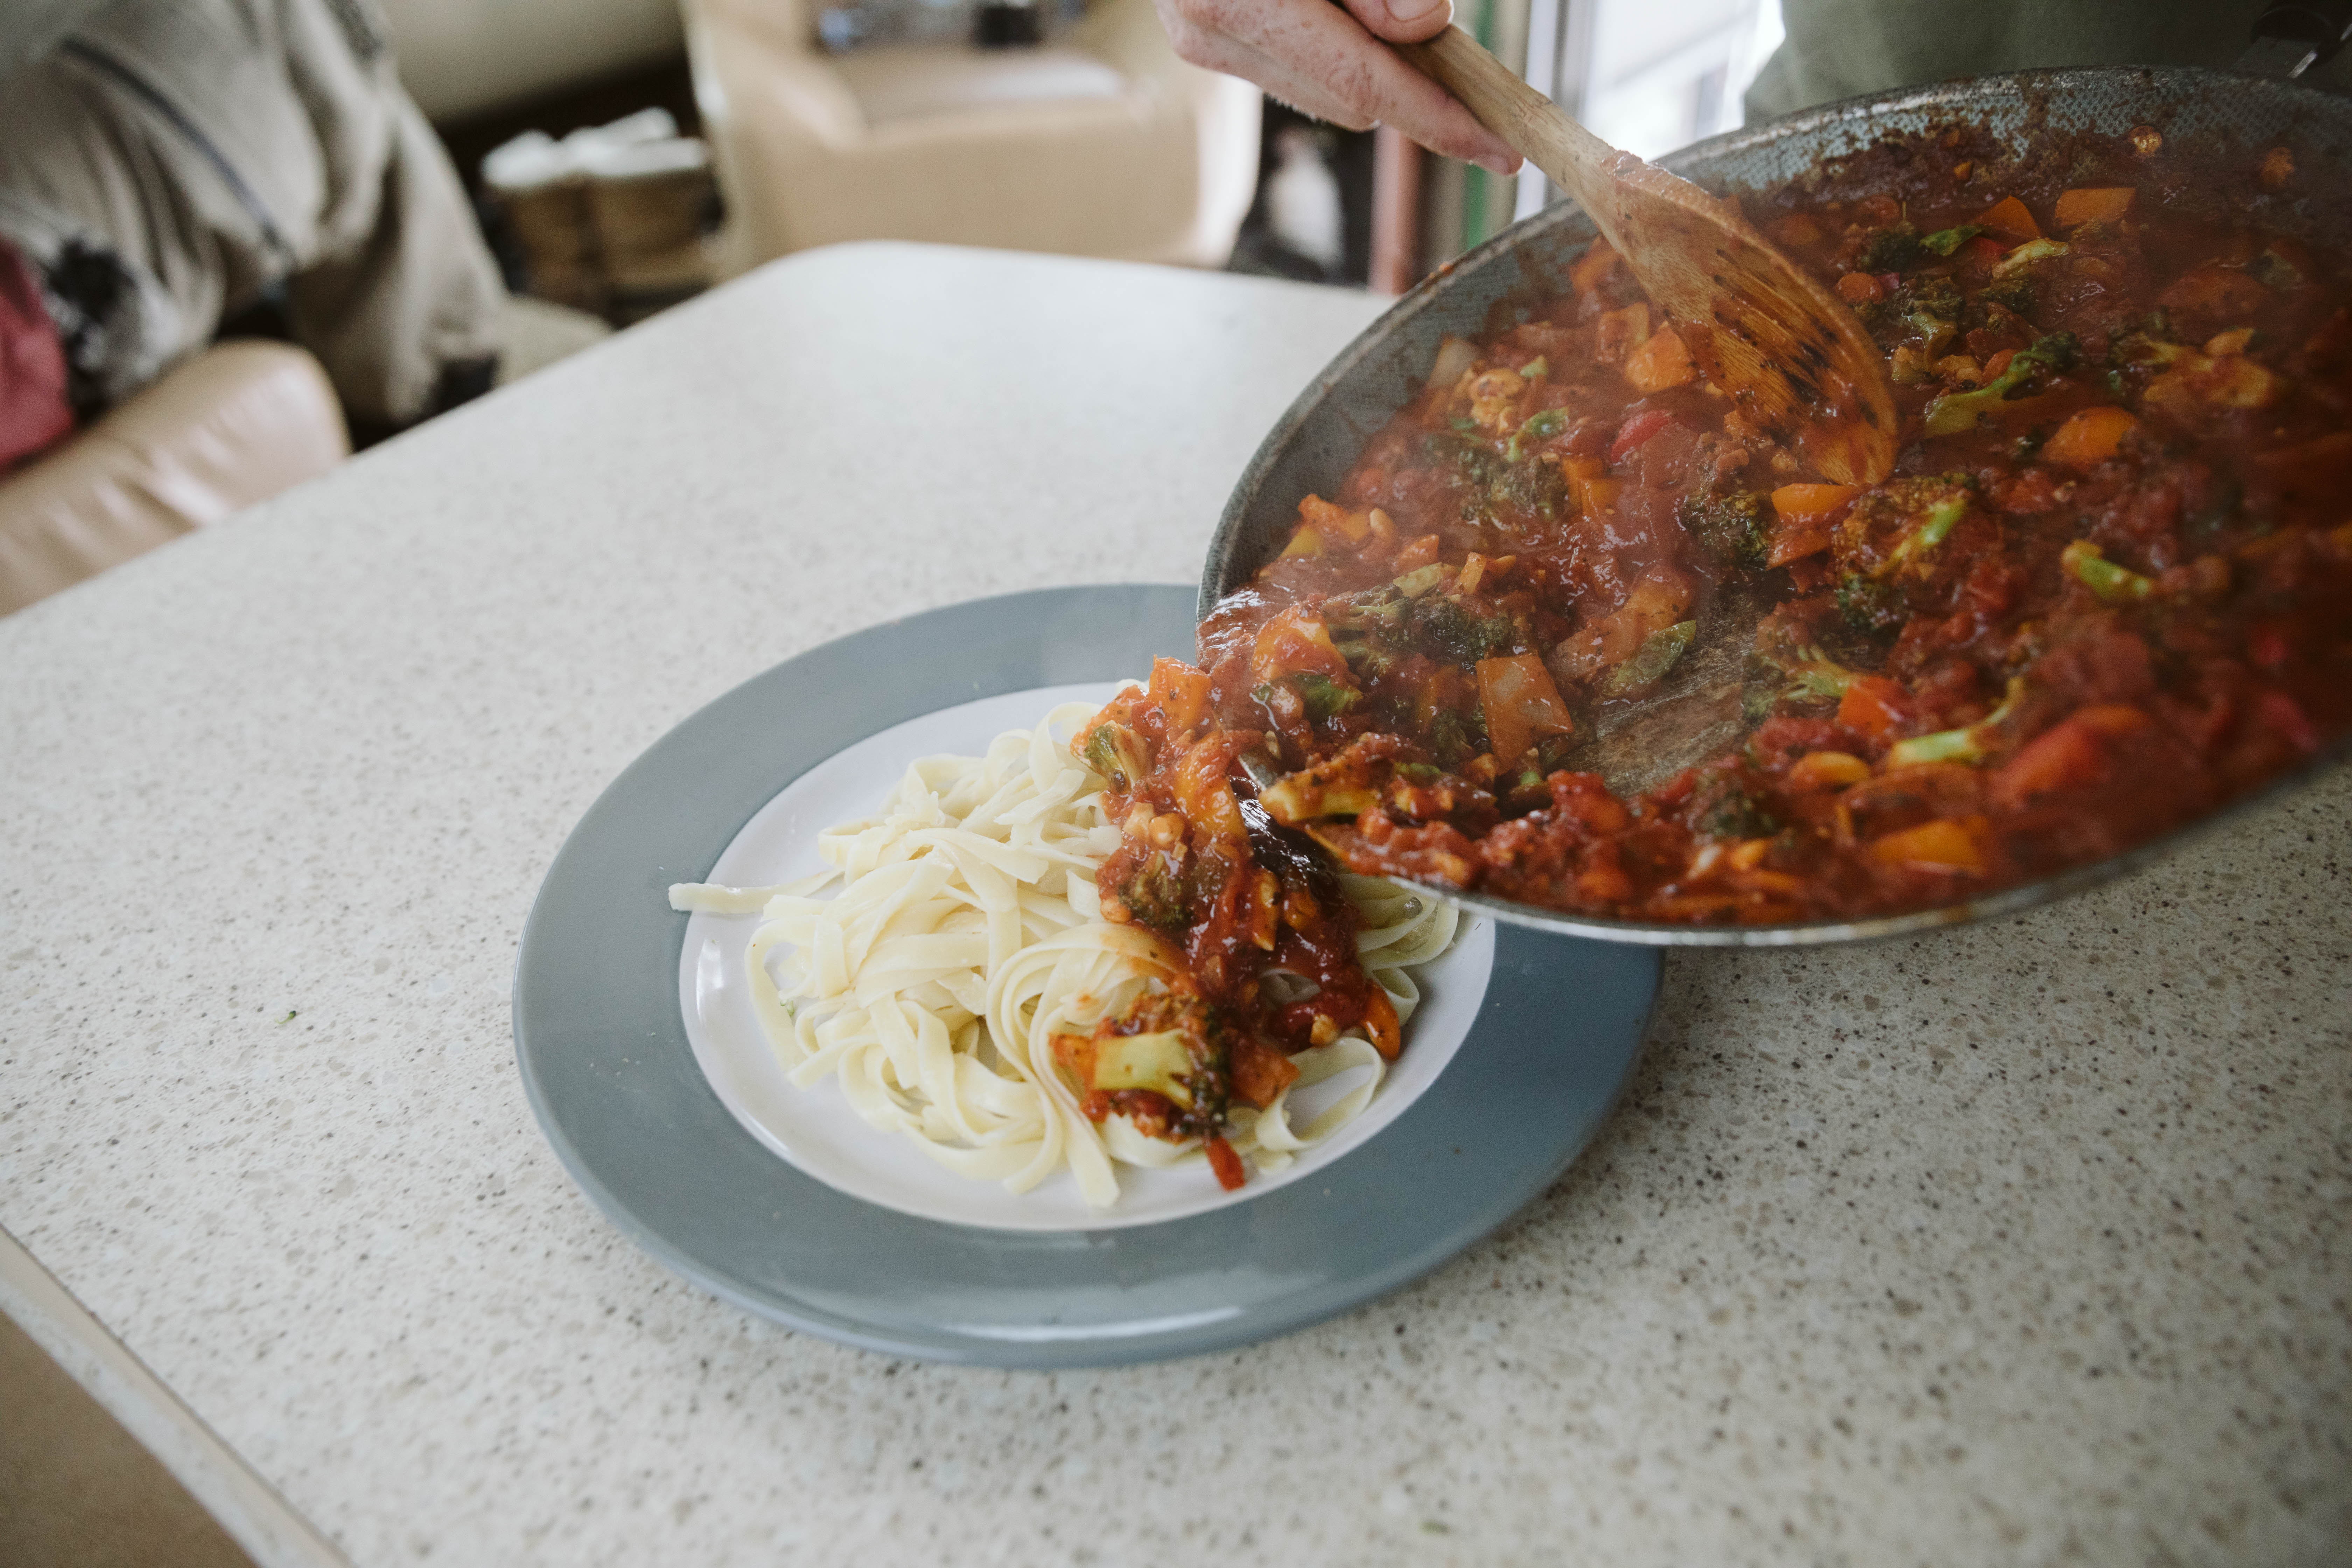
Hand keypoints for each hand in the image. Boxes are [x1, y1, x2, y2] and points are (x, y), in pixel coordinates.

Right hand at [1155, 0, 1523, 173]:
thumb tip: (1426, 24)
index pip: (1360, 80)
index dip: (1437, 117)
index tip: (1498, 148)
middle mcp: (1210, 30)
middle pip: (1352, 101)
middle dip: (1407, 77)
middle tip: (1440, 33)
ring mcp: (1204, 45)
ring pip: (1329, 97)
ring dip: (1369, 58)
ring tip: (1369, 6)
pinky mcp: (1208, 46)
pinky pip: (1300, 74)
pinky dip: (1334, 46)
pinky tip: (1331, 6)